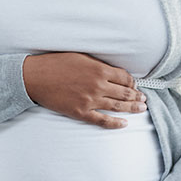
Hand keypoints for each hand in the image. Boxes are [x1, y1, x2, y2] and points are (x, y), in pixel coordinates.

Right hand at [22, 53, 145, 128]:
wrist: (36, 77)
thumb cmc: (56, 63)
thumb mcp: (81, 57)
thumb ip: (98, 65)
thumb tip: (112, 72)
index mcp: (99, 69)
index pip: (125, 77)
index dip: (133, 82)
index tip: (135, 85)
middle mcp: (98, 85)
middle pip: (125, 93)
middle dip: (137, 96)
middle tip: (144, 99)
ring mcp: (90, 100)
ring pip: (117, 106)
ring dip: (132, 108)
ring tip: (142, 108)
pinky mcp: (81, 112)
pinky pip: (102, 120)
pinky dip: (115, 123)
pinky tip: (124, 124)